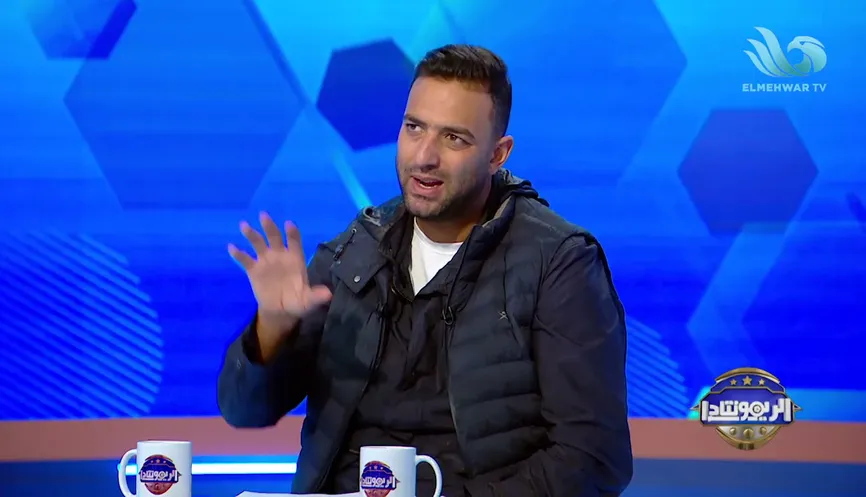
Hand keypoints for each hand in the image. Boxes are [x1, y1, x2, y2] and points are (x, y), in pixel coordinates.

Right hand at [228, 212, 331, 329]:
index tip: (289, 224)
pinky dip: (238, 254)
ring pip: (258, 243)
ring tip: (244, 225)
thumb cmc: (298, 301)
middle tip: (263, 215)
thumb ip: (317, 296)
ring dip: (251, 234)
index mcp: (295, 259)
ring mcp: (266, 261)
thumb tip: (328, 295)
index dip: (292, 233)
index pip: (294, 242)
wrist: (281, 310)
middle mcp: (280, 255)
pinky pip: (245, 259)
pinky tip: (232, 247)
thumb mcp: (309, 301)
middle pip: (274, 237)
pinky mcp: (253, 270)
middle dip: (270, 226)